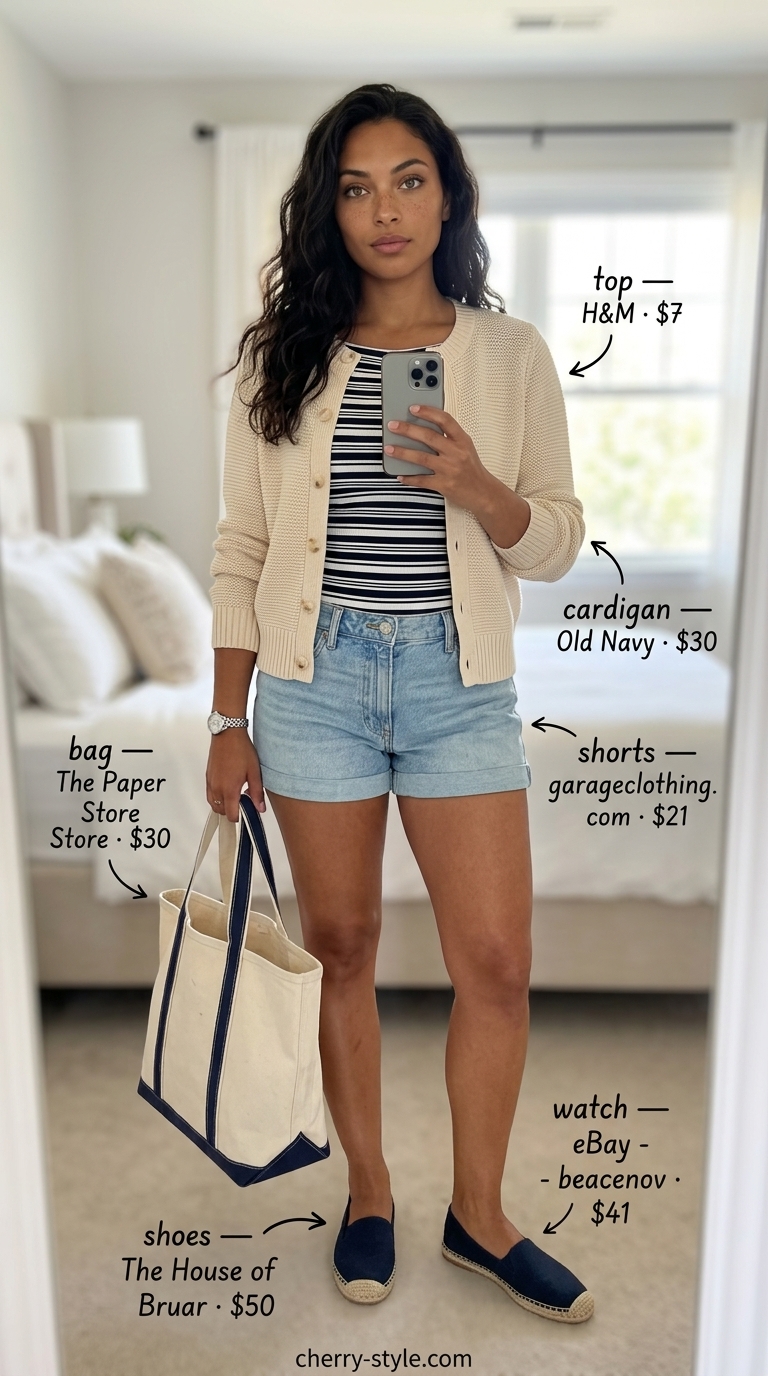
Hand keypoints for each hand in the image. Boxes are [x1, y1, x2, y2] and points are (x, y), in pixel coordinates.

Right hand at [206, 729, 265, 822]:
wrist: (228, 734)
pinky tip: (227, 788)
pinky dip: (217, 797)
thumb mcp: (255, 772)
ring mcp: (211, 783)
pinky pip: (210, 794)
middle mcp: (217, 788)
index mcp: (229, 790)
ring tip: (236, 795)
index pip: (231, 815)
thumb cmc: (241, 749)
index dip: (240, 817)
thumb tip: (260, 808)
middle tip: (244, 801)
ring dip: (224, 805)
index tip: (248, 810)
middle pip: (222, 812)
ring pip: (214, 804)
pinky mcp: (208, 777)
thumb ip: (256, 793)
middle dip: (232, 811)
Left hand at [385, 405, 530, 548]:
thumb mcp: (465, 447)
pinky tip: (399, 475)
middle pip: (429, 437)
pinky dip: (409, 478)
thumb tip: (422, 427)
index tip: (412, 407)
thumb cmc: (471, 468)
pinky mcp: (444, 485)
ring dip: (402, 452)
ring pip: (422, 458)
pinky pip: (422, 480)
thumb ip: (448, 437)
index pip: (445, 420)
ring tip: (388, 448)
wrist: (484, 493)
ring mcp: (450, 470)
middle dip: (408, 429)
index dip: (428, 412)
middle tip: (392, 425)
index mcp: (462, 440)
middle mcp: (456, 453)